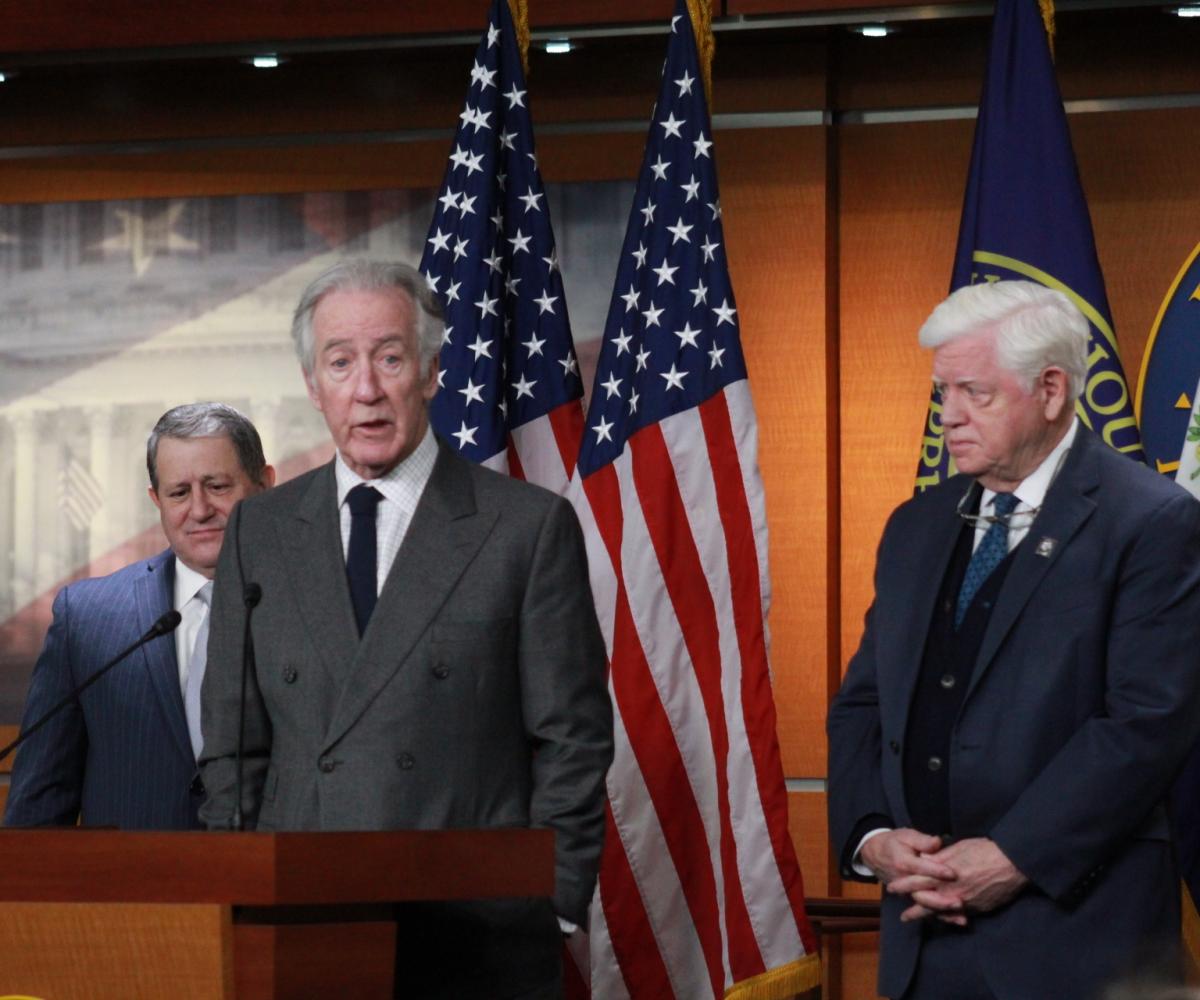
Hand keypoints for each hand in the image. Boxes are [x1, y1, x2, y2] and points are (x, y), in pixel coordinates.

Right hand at [860, 829, 964, 924]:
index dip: (937, 871)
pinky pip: (926, 908)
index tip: (953, 873)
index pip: (921, 869)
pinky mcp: (911, 897)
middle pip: (923, 894)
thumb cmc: (895, 842)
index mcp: (903, 863)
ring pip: (925, 905)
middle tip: (960, 902)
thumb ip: (922, 841)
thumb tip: (937, 842)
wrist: (875, 854)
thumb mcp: (906, 836)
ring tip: (961, 918)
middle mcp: (904, 881)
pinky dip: (942, 916)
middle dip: (941, 900)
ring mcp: (906, 892)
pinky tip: (958, 920)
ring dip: (943, 912)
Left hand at [903, 837, 1026, 923]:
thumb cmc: (984, 850)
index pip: (917, 881)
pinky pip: (957, 916)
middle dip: (913, 908)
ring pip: (940, 912)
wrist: (1012, 863)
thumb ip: (939, 856)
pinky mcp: (977, 908)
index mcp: (944, 873)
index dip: (904, 885)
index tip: (892, 889)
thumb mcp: (957, 848)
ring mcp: (964, 901)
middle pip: (926, 901)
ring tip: (913, 920)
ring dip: (926, 916)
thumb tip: (924, 859)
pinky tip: (941, 920)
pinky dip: (946, 918)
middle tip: (902, 915)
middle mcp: (951, 890)